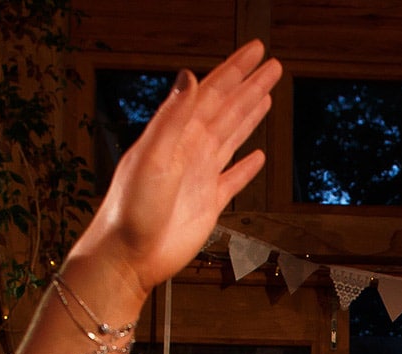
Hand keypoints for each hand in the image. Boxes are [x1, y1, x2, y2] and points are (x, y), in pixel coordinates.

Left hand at [67, 42, 281, 301]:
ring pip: (232, 137)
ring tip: (267, 96)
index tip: (257, 50)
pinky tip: (259, 157)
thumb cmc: (131, 208)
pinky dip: (247, 167)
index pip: (212, 92)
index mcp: (176, 134)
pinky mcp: (208, 204)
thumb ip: (173, 117)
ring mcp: (200, 175)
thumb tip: (191, 77)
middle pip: (227, 110)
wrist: (128, 256)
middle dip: (249, 86)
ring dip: (249, 116)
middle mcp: (189, 149)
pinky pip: (233, 179)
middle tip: (272, 65)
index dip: (235, 70)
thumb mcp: (152, 157)